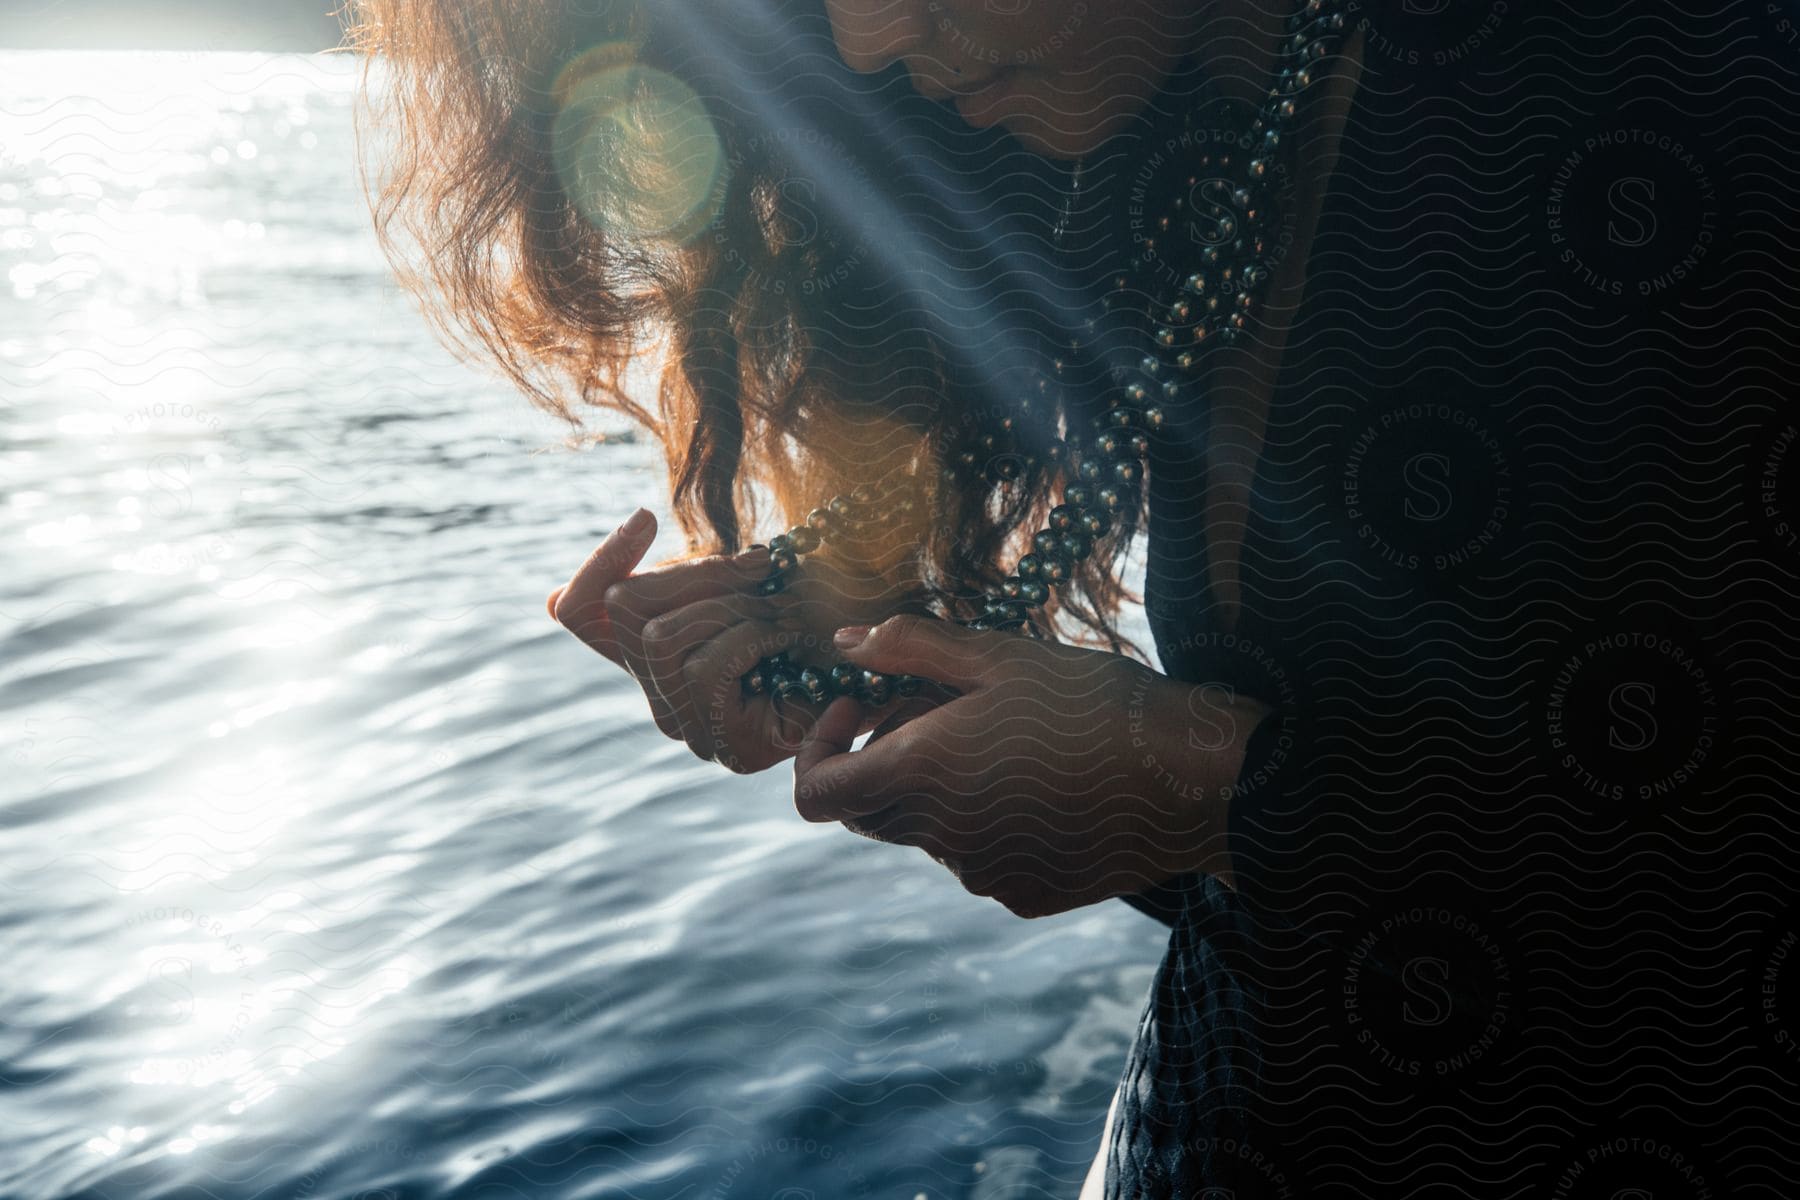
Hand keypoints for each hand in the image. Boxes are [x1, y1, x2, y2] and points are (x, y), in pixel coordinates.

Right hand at [549, 508, 931, 771]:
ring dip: (731, 605)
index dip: (598, 561)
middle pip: (626, 608)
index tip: (645, 517)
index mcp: (657, 652)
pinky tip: (788, 633)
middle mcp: (662, 695)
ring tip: (779, 601)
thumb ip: (693, 565)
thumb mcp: (750, 570)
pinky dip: (752, 634)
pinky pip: (709, 665)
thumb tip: (615, 537)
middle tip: (761, 565)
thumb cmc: (828, 605)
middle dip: (698, 572)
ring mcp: (693, 726)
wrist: (903, 664)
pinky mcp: (732, 746)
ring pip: (665, 636)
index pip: (577, 612)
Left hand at [793, 615, 1270, 917]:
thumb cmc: (1094, 701)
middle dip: (882, 755)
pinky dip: (986, 820)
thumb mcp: (999, 655)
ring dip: (939, 787)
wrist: (1192, 778)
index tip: (858, 706)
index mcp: (920, 775)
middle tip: (944, 705)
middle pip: (868, 809)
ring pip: (925, 831)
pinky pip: (977, 857)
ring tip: (1009, 738)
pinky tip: (1046, 781)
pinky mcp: (1024, 895)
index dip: (818, 748)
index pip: (816, 793)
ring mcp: (982, 874)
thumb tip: (843, 644)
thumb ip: (908, 648)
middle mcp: (939, 838)